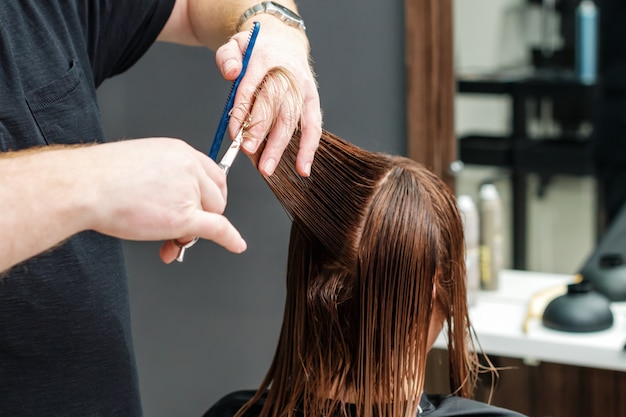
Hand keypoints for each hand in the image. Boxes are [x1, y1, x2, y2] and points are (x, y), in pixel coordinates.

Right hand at [83, 138, 246, 261]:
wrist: (87, 186)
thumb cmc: (102, 177)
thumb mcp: (142, 165)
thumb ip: (165, 179)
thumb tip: (170, 199)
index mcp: (179, 152)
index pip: (212, 175)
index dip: (209, 195)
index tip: (207, 206)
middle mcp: (189, 168)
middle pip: (215, 197)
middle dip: (203, 215)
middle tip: (181, 227)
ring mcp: (189, 192)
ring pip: (210, 216)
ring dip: (193, 231)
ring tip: (165, 237)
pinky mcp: (184, 216)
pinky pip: (217, 228)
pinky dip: (229, 238)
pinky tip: (236, 244)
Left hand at [216, 18, 321, 176]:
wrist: (285, 41)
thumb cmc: (257, 49)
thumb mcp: (236, 44)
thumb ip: (228, 57)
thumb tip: (231, 73)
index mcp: (266, 57)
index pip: (252, 87)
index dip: (243, 111)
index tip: (234, 133)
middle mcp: (288, 74)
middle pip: (274, 105)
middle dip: (260, 131)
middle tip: (248, 151)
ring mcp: (302, 89)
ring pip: (291, 120)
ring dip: (279, 146)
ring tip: (267, 168)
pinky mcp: (313, 101)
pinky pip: (313, 127)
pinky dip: (308, 148)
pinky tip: (302, 168)